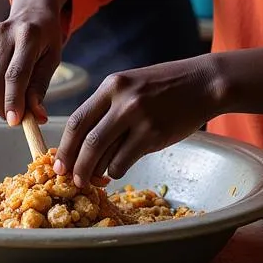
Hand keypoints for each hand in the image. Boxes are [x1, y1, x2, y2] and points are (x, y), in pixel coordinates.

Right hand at [0, 0, 72, 125]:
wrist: (31, 11)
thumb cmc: (46, 38)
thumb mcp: (52, 59)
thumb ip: (41, 87)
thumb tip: (36, 117)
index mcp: (28, 35)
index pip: (16, 74)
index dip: (13, 101)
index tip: (15, 122)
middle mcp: (3, 34)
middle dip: (2, 107)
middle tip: (15, 120)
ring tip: (14, 102)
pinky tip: (6, 84)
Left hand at [53, 55, 223, 186]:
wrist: (203, 82)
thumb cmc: (165, 86)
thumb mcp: (131, 85)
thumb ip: (108, 107)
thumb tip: (84, 143)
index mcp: (111, 85)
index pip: (77, 120)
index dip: (64, 146)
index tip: (59, 163)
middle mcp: (121, 99)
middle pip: (87, 140)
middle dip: (75, 165)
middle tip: (72, 180)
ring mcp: (138, 117)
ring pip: (103, 154)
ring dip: (96, 171)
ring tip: (97, 176)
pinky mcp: (154, 134)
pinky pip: (124, 161)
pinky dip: (117, 170)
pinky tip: (119, 168)